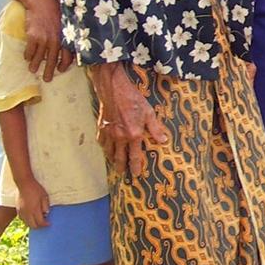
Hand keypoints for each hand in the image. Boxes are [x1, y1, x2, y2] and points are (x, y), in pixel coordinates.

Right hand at [15, 178, 50, 228]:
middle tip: (44, 224)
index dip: (45, 224)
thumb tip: (46, 214)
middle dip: (39, 226)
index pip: (40, 222)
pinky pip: (22, 219)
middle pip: (33, 225)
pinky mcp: (18, 210)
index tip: (49, 223)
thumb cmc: (36, 189)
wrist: (24, 184)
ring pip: (27, 223)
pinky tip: (30, 218)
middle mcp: (27, 213)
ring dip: (33, 224)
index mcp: (34, 210)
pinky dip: (27, 221)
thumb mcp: (44, 196)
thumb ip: (46, 206)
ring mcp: (21, 212)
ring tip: (38, 221)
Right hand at [22, 0, 73, 80]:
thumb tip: (68, 43)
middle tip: (47, 79)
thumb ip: (67, 33)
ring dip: (35, 65)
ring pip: (39, 57)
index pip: (68, 55)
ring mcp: (44, 39)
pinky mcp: (33, 37)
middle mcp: (56, 40)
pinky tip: (27, 58)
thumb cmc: (55, 9)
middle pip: (53, 60)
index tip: (61, 70)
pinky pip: (30, 51)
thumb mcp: (66, 21)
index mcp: (66, 37)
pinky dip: (28, 56)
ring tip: (33, 71)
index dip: (65, 64)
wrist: (40, 1)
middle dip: (50, 71)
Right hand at [89, 63, 167, 177]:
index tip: (135, 174)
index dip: (135, 166)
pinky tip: (106, 149)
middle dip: (121, 167)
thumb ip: (155, 128)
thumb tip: (163, 140)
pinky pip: (102, 142)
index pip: (135, 156)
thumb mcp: (149, 113)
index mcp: (133, 135)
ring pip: (109, 152)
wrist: (114, 90)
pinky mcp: (101, 127)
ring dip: (112, 159)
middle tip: (122, 174)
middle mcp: (120, 137)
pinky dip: (104, 148)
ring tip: (114, 163)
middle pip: (120, 158)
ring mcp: (109, 133)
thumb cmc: (133, 99)